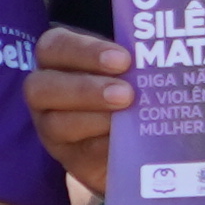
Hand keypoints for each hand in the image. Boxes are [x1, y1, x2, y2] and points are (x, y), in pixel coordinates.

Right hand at [27, 24, 132, 198]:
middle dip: (84, 89)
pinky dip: (105, 147)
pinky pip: (79, 154)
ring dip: (94, 119)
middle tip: (127, 93)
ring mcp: (52, 129)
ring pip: (55, 124)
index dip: (85, 51)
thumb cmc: (132, 84)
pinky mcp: (70, 158)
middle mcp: (45, 92)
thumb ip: (139, 58)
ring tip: (128, 116)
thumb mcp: (132, 66)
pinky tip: (129, 141)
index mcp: (57, 59)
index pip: (54, 47)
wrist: (138, 134)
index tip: (123, 59)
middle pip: (40, 87)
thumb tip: (164, 56)